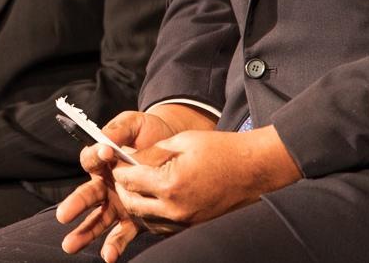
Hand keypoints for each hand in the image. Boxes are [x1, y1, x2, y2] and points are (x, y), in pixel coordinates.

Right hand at [56, 105, 210, 261]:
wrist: (176, 148)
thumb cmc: (150, 132)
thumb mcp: (135, 123)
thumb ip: (120, 127)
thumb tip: (105, 137)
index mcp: (103, 161)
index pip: (90, 159)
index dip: (96, 155)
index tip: (106, 151)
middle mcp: (106, 185)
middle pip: (87, 195)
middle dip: (75, 205)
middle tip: (63, 215)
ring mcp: (118, 204)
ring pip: (98, 220)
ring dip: (84, 233)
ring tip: (70, 245)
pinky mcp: (133, 218)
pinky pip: (121, 234)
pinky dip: (114, 245)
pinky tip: (109, 256)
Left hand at [112, 126, 301, 235]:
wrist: (251, 169)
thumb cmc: (219, 150)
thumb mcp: (180, 142)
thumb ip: (151, 153)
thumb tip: (128, 159)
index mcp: (169, 183)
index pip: (129, 180)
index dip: (119, 170)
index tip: (117, 163)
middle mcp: (174, 207)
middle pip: (131, 203)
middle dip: (123, 188)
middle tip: (123, 175)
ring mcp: (183, 220)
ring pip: (144, 218)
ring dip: (135, 203)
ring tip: (136, 186)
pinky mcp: (191, 226)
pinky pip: (160, 225)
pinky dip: (151, 214)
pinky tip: (152, 199)